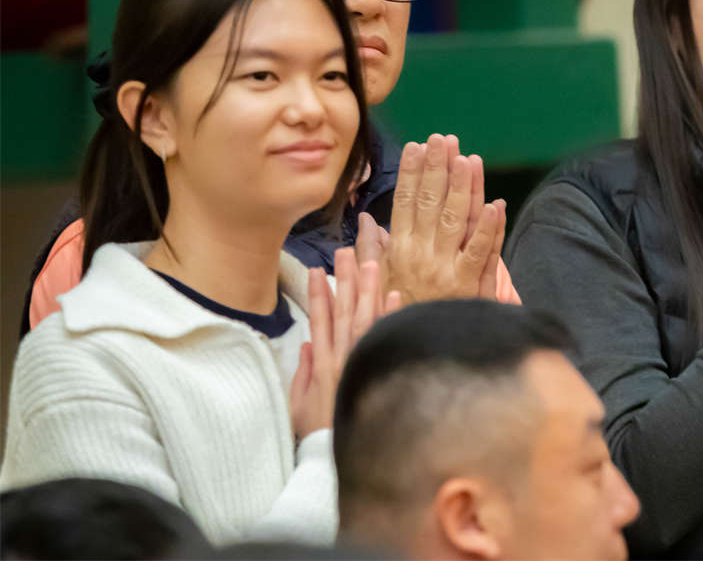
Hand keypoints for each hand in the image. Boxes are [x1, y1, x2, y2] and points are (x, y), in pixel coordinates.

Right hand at [289, 248, 397, 440]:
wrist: (331, 460)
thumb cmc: (315, 434)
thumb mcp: (297, 403)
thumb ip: (302, 371)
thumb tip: (307, 342)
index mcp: (319, 364)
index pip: (318, 320)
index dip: (317, 294)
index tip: (317, 269)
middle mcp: (340, 358)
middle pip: (342, 311)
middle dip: (344, 280)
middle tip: (346, 252)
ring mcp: (359, 363)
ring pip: (363, 319)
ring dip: (367, 290)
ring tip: (371, 263)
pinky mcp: (375, 372)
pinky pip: (384, 340)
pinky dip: (389, 317)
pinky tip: (394, 296)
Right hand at [364, 134, 506, 302]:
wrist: (417, 352)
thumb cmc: (396, 314)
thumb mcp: (376, 281)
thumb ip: (371, 248)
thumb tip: (367, 219)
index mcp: (398, 251)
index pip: (403, 202)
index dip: (409, 172)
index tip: (416, 146)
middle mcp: (420, 255)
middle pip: (428, 202)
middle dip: (436, 168)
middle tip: (443, 140)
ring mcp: (445, 268)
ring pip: (453, 219)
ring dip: (462, 186)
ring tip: (466, 157)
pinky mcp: (468, 285)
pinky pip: (480, 251)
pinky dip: (488, 227)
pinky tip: (495, 203)